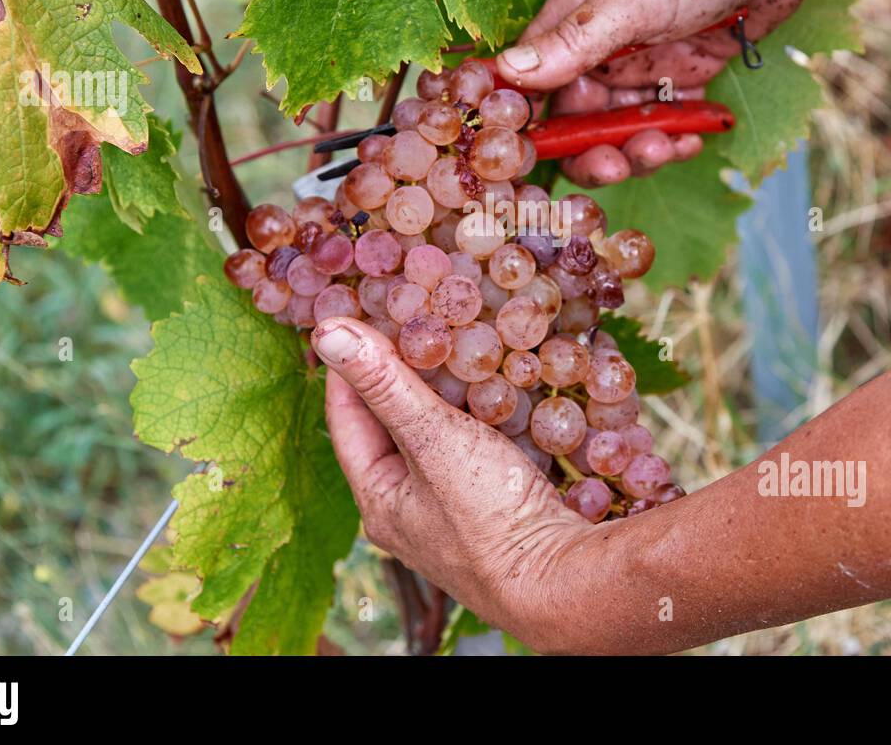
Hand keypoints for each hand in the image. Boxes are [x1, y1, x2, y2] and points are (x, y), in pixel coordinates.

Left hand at [312, 316, 599, 651]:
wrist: (564, 578)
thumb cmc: (489, 516)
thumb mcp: (432, 440)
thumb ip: (385, 384)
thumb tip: (326, 333)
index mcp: (378, 497)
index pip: (345, 415)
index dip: (351, 362)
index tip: (363, 314)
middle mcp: (409, 507)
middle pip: (394, 422)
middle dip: (405, 370)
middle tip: (416, 318)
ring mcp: (455, 507)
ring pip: (440, 432)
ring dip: (449, 389)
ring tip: (457, 338)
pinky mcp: (496, 502)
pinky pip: (479, 445)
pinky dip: (483, 411)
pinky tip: (500, 381)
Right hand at [498, 0, 816, 185]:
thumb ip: (576, 38)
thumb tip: (508, 71)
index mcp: (575, 14)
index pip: (532, 79)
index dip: (530, 123)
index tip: (541, 157)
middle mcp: (602, 43)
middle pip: (576, 117)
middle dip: (591, 149)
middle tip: (617, 167)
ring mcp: (642, 62)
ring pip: (620, 127)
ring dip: (637, 150)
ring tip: (666, 148)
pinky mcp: (682, 74)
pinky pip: (664, 122)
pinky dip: (673, 140)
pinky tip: (691, 141)